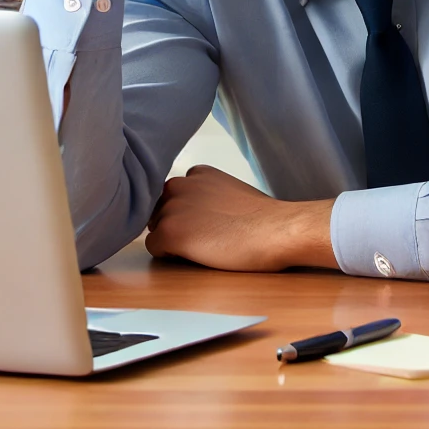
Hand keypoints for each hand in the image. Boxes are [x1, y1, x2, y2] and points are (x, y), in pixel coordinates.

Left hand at [144, 165, 338, 271]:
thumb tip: (199, 214)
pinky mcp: (170, 232)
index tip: (203, 221)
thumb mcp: (231, 192)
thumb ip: (208, 195)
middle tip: (202, 236)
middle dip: (174, 222)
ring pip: (155, 227)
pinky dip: (169, 254)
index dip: (186, 210)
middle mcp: (180, 184)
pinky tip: (195, 254)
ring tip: (201, 246)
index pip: (175, 193)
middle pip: (160, 208)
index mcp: (198, 173)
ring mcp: (173, 208)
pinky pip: (154, 247)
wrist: (274, 230)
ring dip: (171, 238)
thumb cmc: (262, 218)